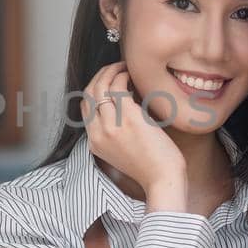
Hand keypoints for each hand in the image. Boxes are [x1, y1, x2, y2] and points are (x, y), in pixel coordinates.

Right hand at [80, 62, 185, 211]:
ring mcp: (110, 125)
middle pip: (88, 93)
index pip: (84, 107)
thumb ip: (115, 132)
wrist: (163, 181)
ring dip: (111, 71)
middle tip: (115, 68)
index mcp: (94, 142)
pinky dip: (122, 75)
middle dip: (100, 75)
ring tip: (124, 66)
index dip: (94, 88)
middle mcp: (97, 133)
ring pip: (100, 86)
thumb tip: (122, 104)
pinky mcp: (127, 118)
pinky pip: (118, 87)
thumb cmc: (151, 167)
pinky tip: (132, 75)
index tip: (108, 80)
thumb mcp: (123, 152)